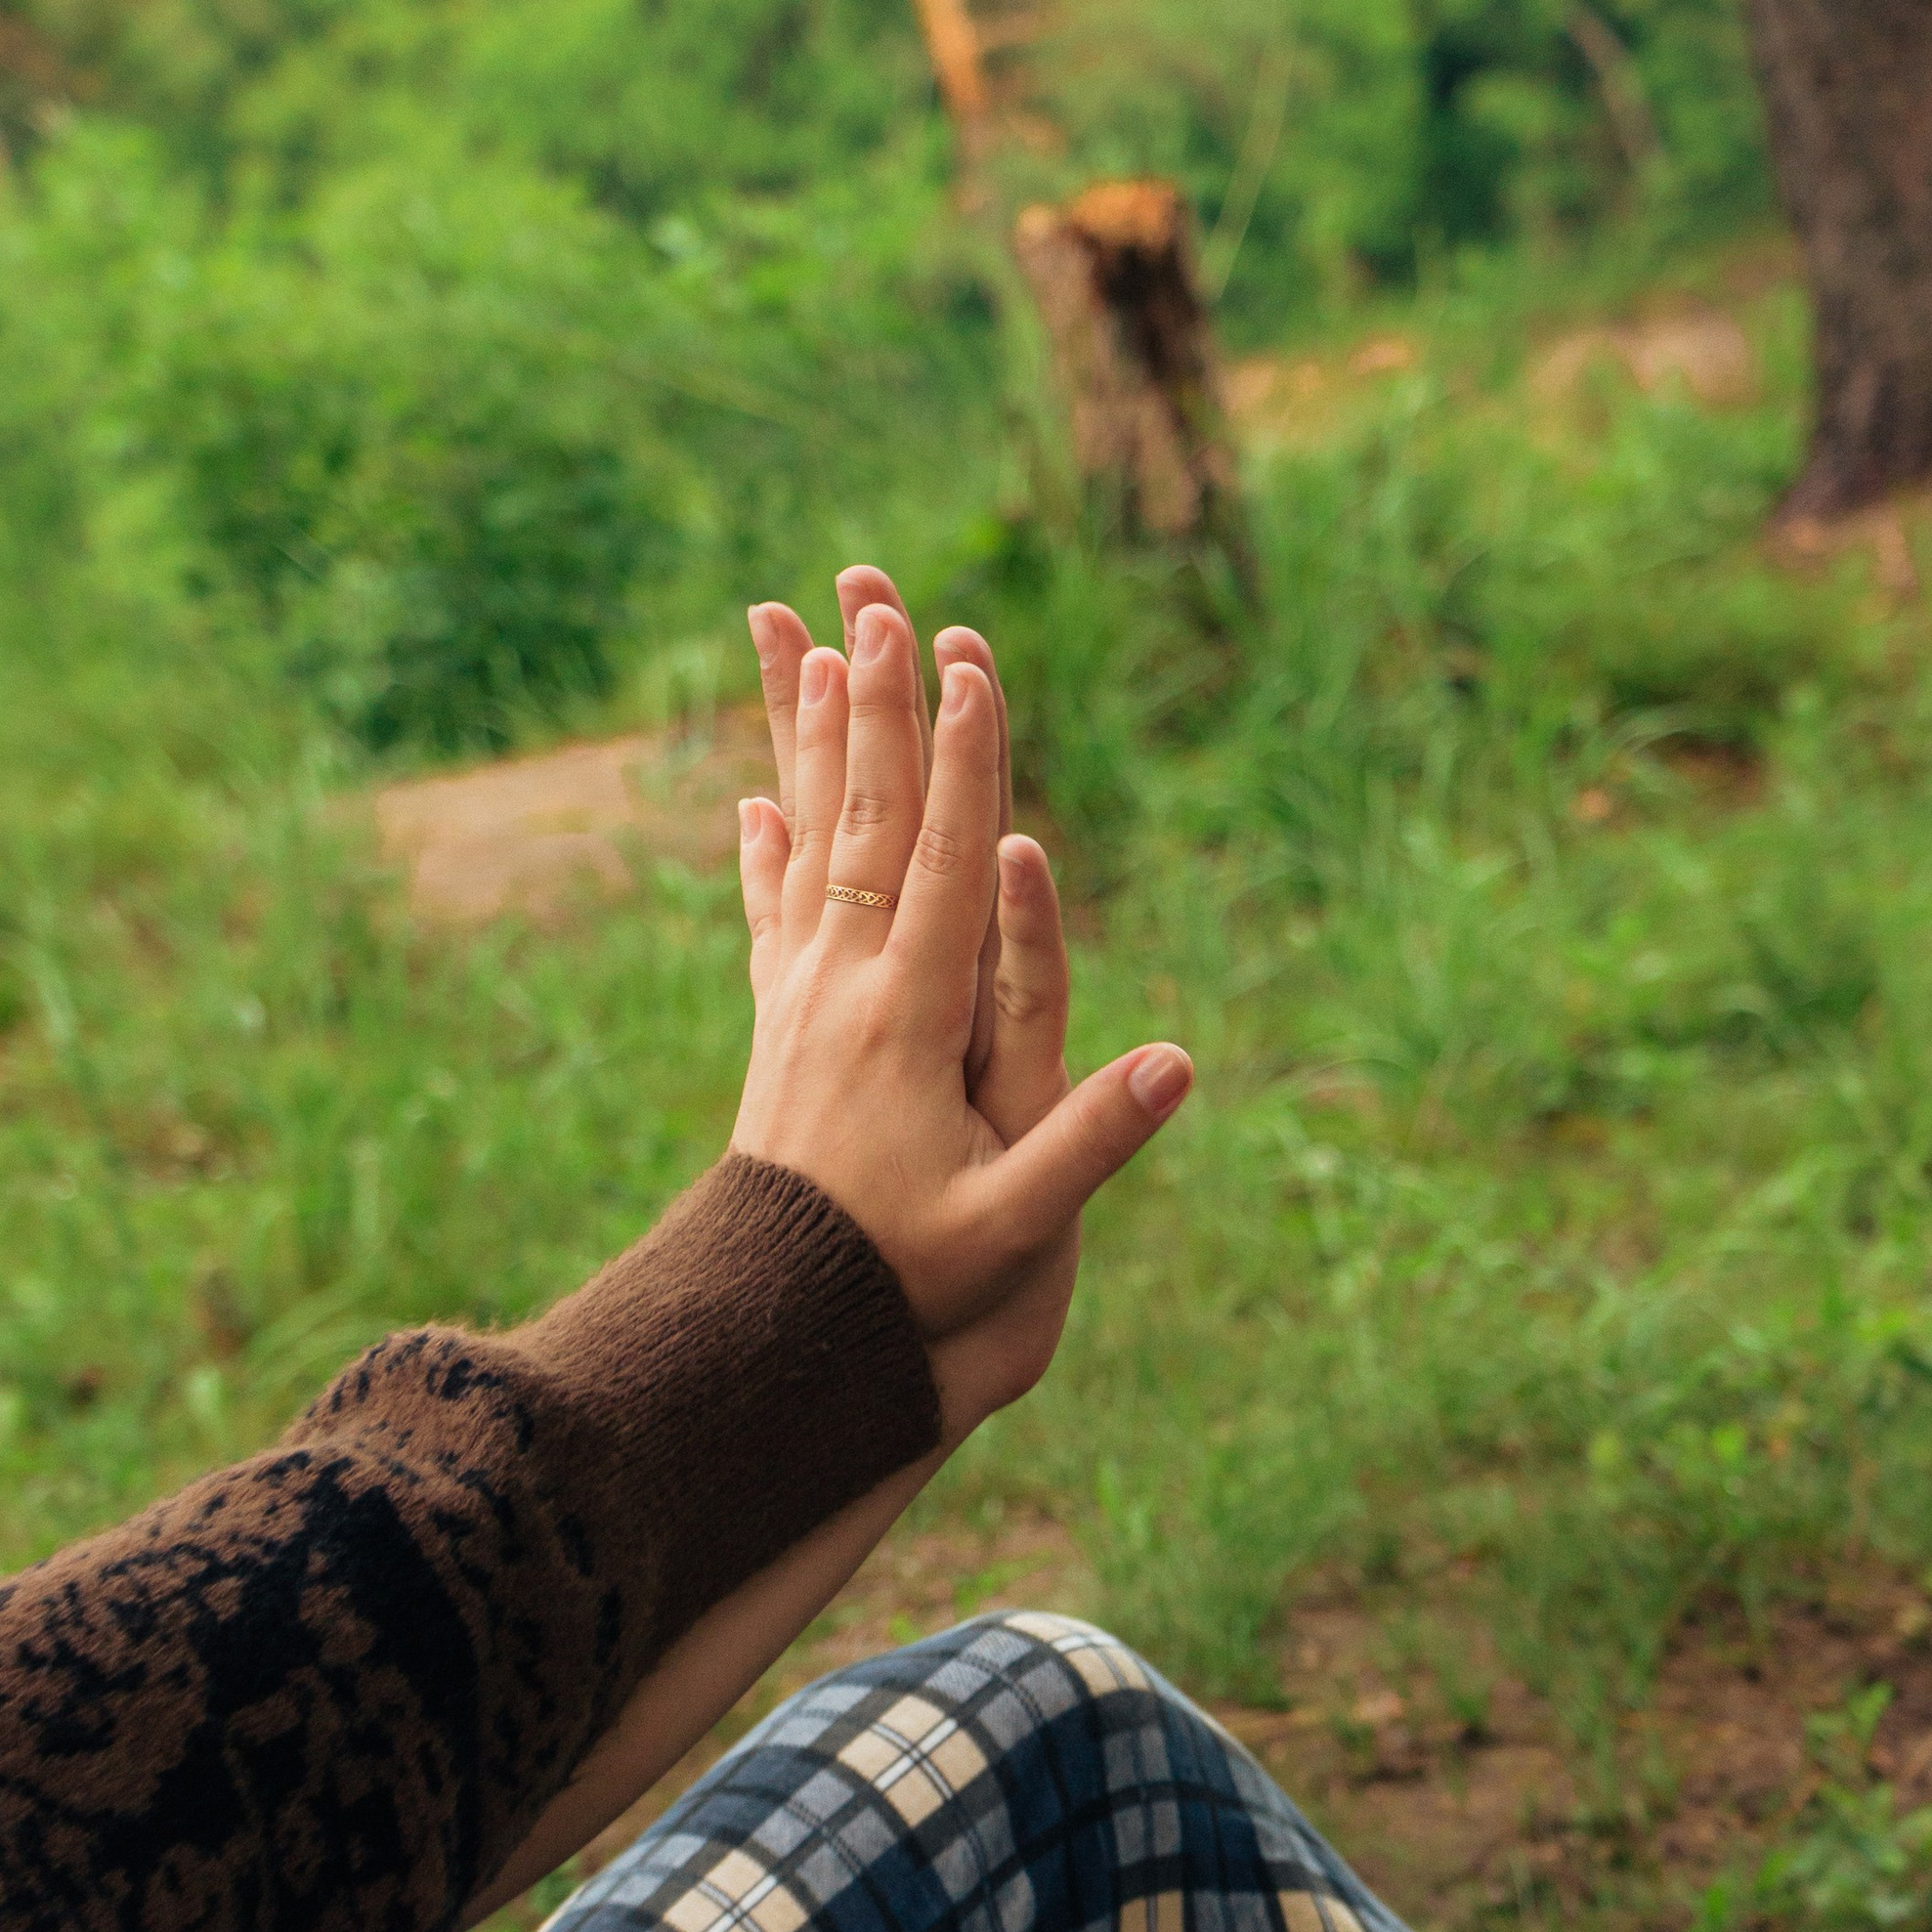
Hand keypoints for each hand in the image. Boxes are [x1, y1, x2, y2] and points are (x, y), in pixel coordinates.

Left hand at [736, 570, 1190, 1439]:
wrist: (775, 1332)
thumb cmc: (906, 1286)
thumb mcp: (1013, 1231)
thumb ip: (1092, 1142)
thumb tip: (1178, 1065)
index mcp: (903, 1021)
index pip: (939, 862)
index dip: (960, 759)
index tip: (966, 660)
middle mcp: (840, 990)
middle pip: (860, 818)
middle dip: (874, 705)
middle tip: (873, 598)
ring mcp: (799, 1004)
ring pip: (805, 841)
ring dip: (809, 741)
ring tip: (806, 647)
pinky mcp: (776, 1033)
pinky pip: (770, 915)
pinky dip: (765, 851)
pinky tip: (754, 807)